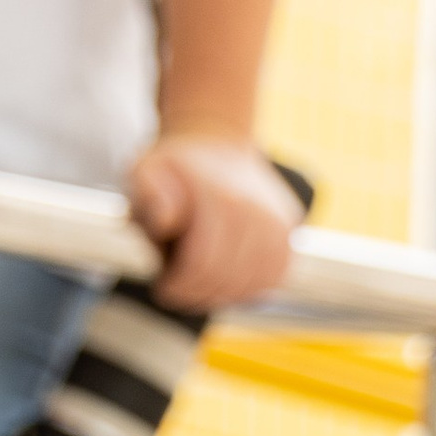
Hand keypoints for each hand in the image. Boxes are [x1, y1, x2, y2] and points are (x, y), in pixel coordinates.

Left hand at [126, 131, 301, 310]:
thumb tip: (166, 219)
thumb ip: (147, 192)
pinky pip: (272, 278)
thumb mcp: (145, 169)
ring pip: (252, 284)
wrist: (215, 141)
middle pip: (228, 278)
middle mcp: (258, 211)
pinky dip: (247, 288)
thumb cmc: (173, 167)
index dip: (180, 287)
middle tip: (178, 294)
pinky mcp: (289, 233)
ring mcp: (279, 224)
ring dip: (222, 295)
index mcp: (221, 198)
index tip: (162, 290)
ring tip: (199, 288)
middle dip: (198, 294)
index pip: (204, 265)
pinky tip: (226, 282)